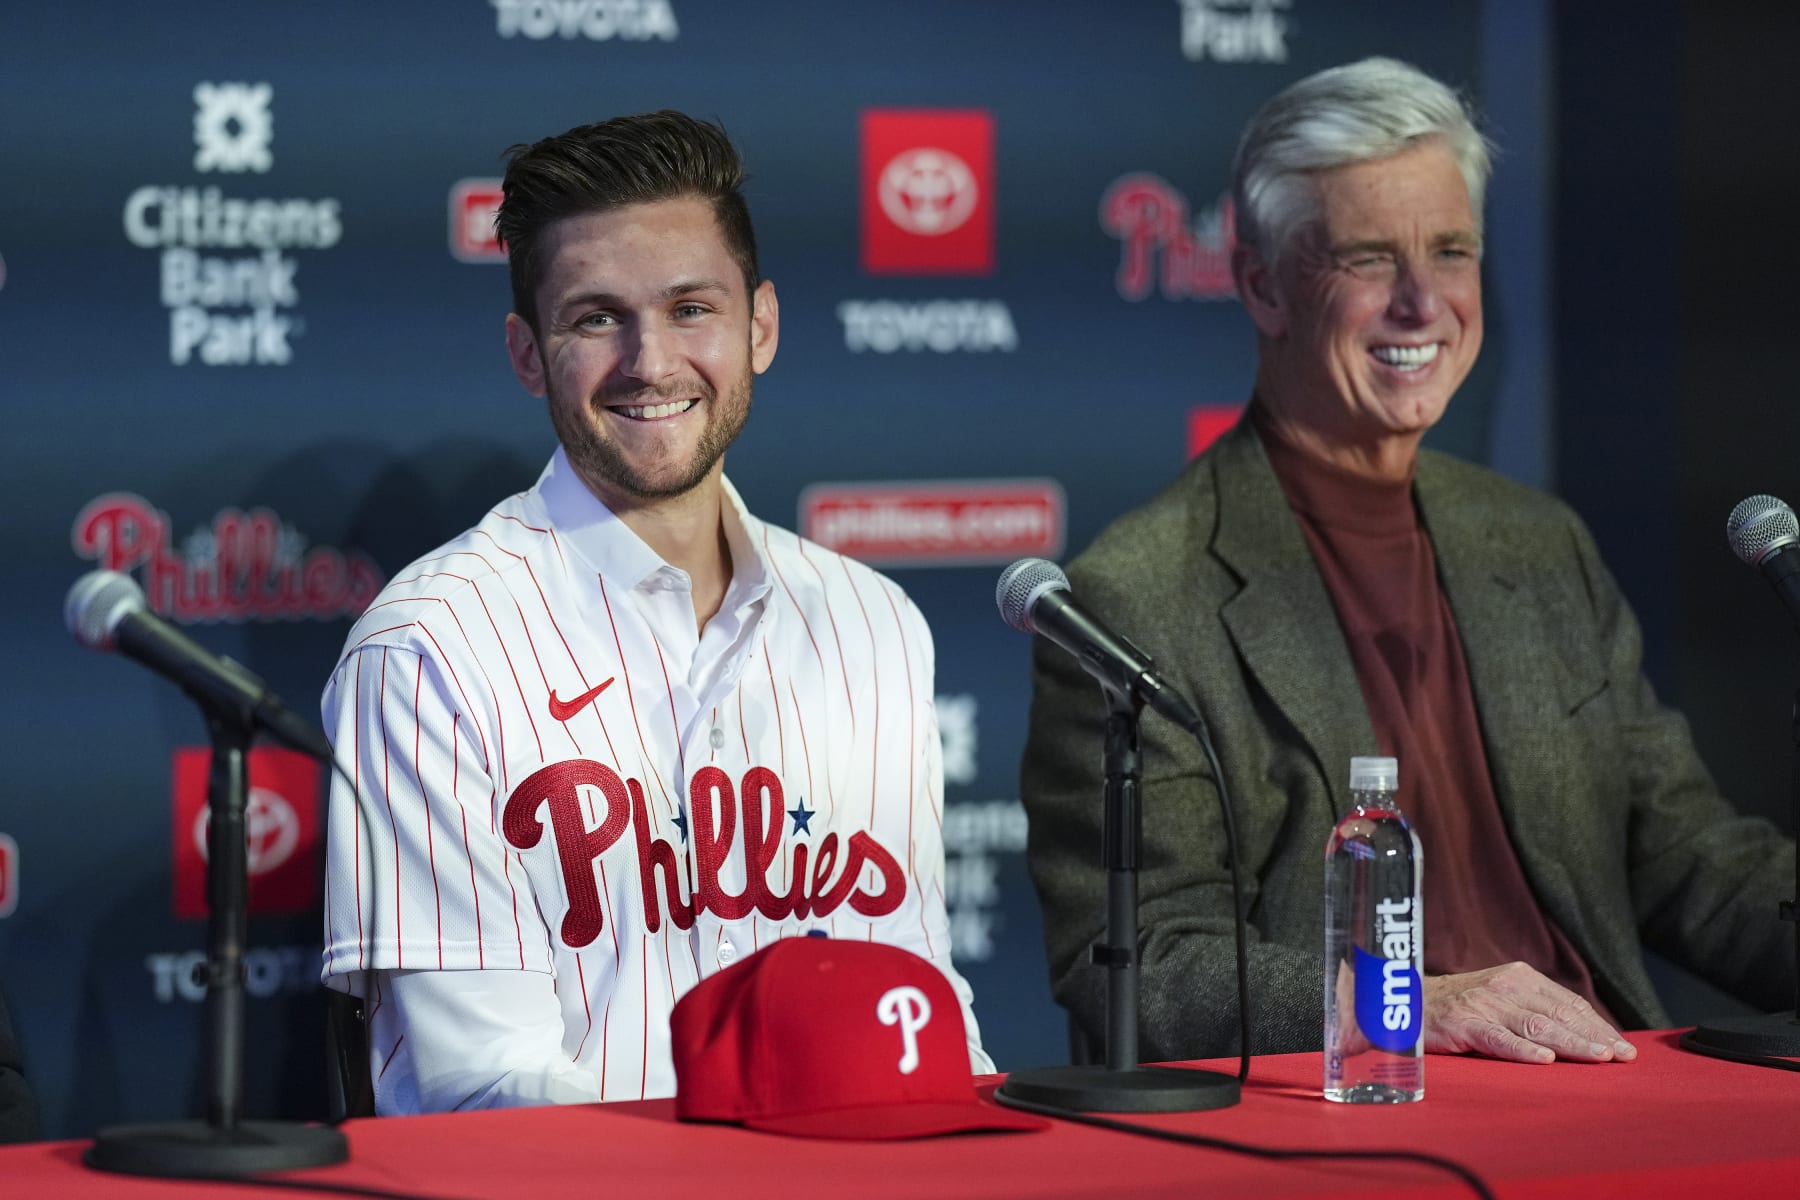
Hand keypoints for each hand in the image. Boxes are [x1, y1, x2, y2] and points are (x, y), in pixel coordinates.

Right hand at [1421, 962, 1637, 1063]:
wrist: (1407, 1000)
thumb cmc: (1461, 1006)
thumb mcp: (1502, 998)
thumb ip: (1535, 1009)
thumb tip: (1583, 1034)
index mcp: (1520, 977)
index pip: (1569, 1003)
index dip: (1597, 1025)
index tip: (1622, 1047)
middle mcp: (1506, 987)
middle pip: (1559, 1014)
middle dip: (1594, 1036)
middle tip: (1622, 1057)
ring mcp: (1485, 1005)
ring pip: (1537, 1026)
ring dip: (1571, 1043)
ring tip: (1598, 1058)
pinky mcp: (1464, 1024)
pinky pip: (1499, 1039)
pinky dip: (1523, 1049)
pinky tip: (1544, 1059)